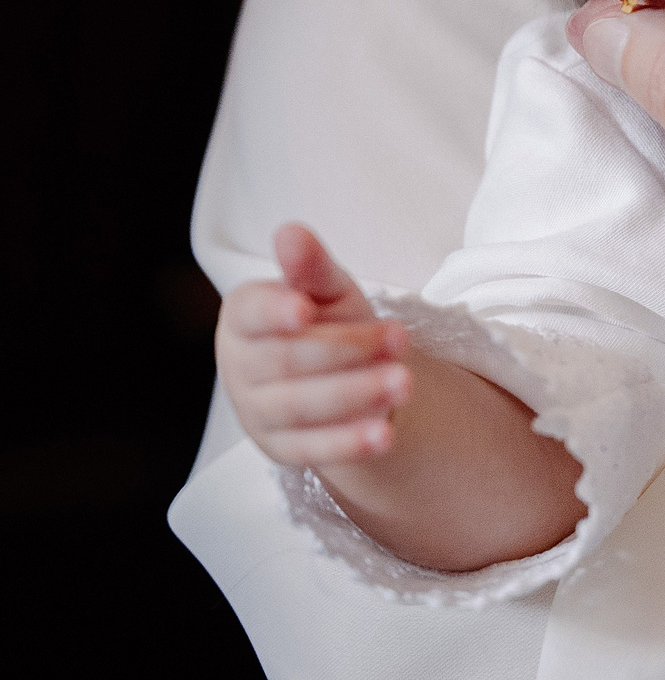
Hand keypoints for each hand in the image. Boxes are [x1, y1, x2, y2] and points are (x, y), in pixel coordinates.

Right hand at [218, 226, 588, 568]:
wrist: (343, 375)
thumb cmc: (328, 320)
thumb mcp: (329, 289)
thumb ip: (311, 267)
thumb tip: (290, 232)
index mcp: (244, 318)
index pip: (252, 313)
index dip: (275, 311)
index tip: (306, 307)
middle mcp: (241, 368)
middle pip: (286, 361)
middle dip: (346, 351)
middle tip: (400, 339)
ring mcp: (259, 413)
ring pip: (301, 408)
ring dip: (354, 396)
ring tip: (404, 383)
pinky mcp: (284, 449)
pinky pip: (314, 450)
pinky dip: (348, 442)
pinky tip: (384, 434)